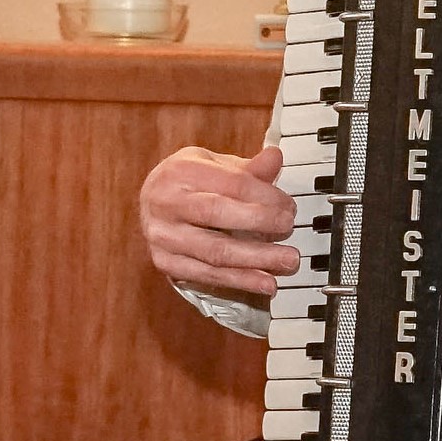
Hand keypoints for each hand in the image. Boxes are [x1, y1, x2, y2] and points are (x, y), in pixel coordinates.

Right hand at [143, 144, 298, 299]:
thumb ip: (248, 168)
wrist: (152, 201)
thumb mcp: (215, 165)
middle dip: (259, 222)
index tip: (289, 207)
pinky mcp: (165, 262)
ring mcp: (163, 235)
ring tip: (286, 262)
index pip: (230, 183)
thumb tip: (275, 157)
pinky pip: (207, 275)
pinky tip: (265, 283)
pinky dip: (239, 280)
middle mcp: (167, 202)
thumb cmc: (189, 182)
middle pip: (217, 214)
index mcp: (182, 171)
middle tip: (289, 228)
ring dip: (256, 259)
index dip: (265, 196)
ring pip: (214, 251)